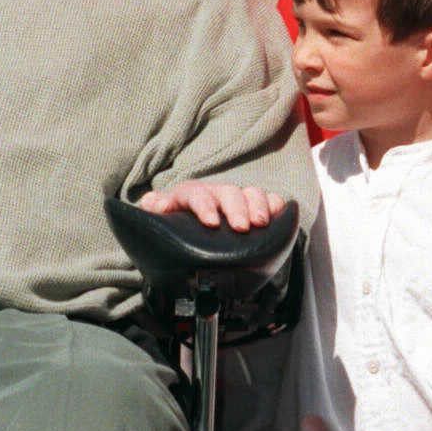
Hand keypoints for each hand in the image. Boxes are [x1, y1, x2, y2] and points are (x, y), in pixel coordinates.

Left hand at [139, 179, 284, 229]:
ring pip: (251, 193)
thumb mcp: (160, 221)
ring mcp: (237, 199)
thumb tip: (152, 203)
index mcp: (190, 195)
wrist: (190, 237)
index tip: (211, 223)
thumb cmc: (175, 227)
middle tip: (242, 228)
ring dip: (258, 206)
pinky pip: (270, 200)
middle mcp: (216, 193)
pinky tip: (279, 214)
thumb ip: (154, 210)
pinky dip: (276, 205)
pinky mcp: (254, 208)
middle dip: (236, 209)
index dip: (205, 206)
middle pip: (229, 193)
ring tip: (261, 224)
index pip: (197, 195)